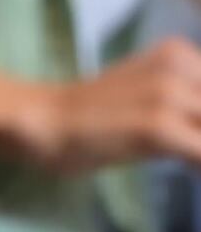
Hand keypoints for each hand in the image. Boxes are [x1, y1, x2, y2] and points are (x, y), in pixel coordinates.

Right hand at [15, 38, 200, 171]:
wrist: (45, 123)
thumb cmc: (88, 121)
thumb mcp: (142, 98)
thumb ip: (179, 108)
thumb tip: (197, 137)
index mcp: (179, 55)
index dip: (199, 124)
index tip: (191, 144)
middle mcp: (180, 65)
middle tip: (189, 155)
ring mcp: (169, 95)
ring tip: (188, 165)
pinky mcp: (157, 127)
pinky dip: (200, 168)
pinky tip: (192, 176)